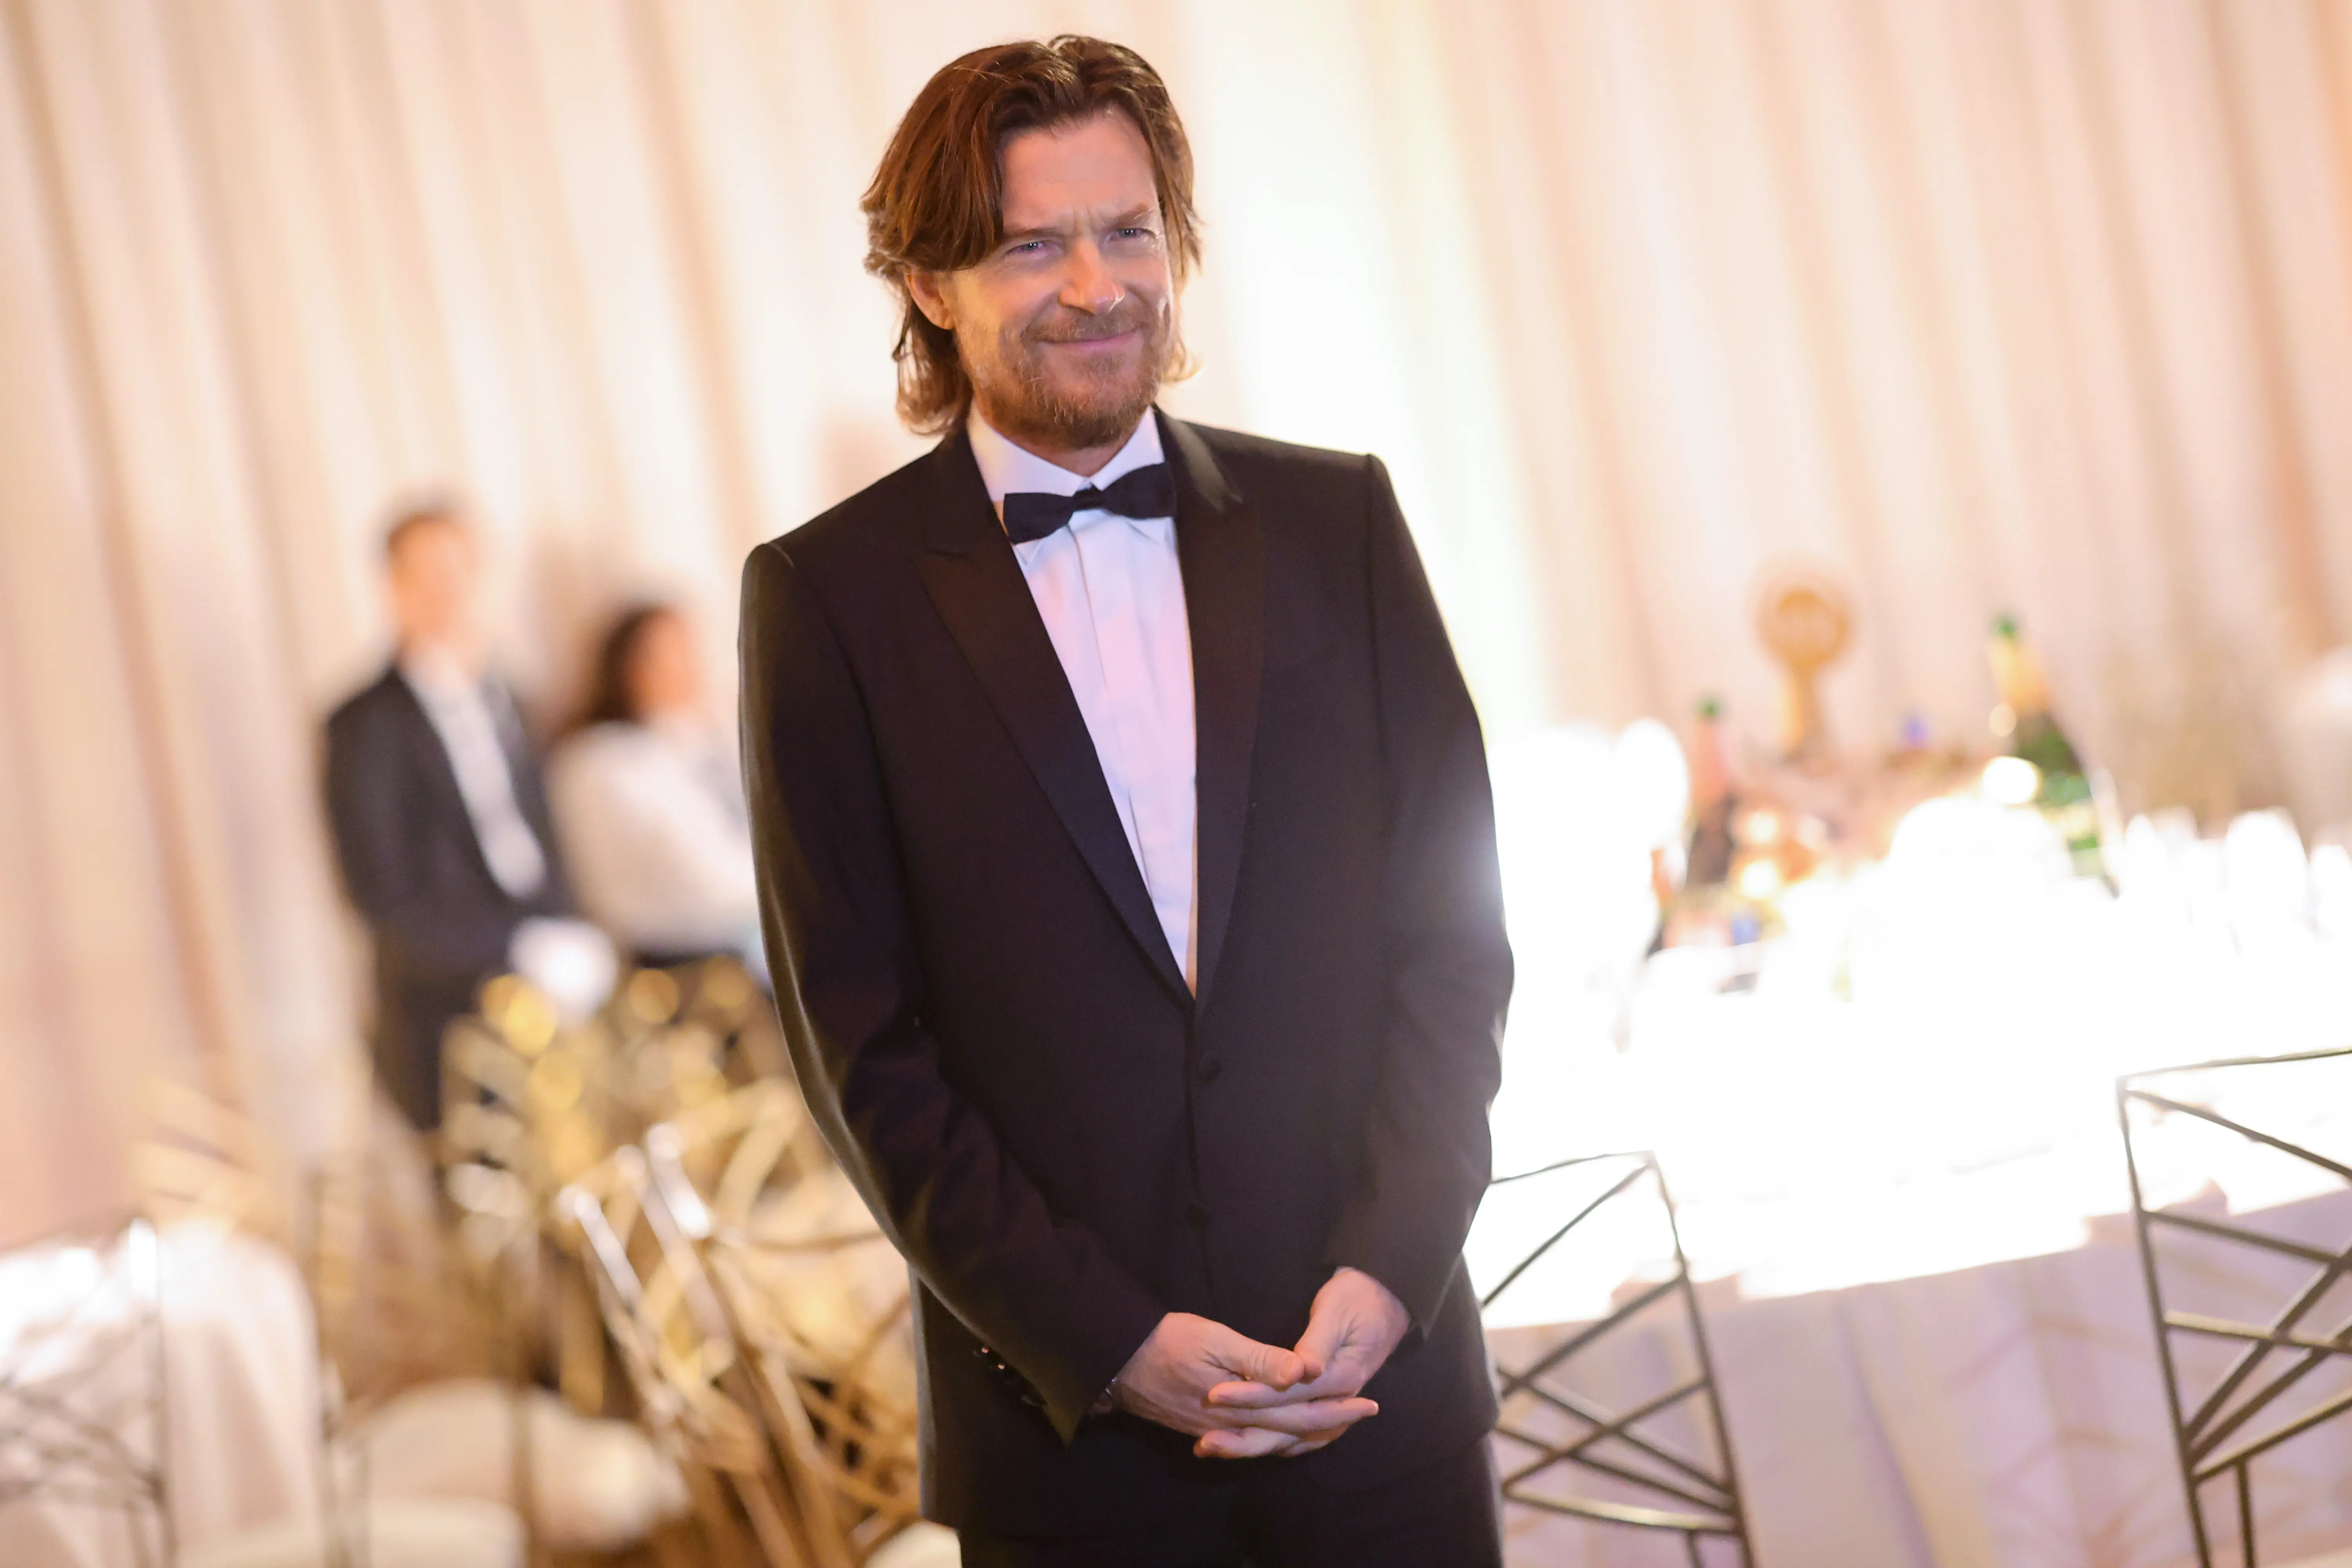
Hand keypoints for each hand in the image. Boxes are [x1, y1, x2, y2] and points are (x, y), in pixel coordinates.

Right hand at [1109, 1312, 1380, 1458]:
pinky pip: (1254, 1443)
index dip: (1336, 1407)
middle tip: (1367, 1412)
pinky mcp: (1207, 1432)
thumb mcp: (1213, 1339)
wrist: (1118, 1362)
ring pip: (1275, 1443)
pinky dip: (1279, 1441)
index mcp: (1242, 1405)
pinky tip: (1289, 1435)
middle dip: (1333, 1423)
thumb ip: (1257, 1359)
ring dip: (1310, 1435)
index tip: (1369, 1399)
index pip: (1300, 1411)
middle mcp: (1234, 1428)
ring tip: (1340, 1426)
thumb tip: (1300, 1372)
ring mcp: (1219, 1434)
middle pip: (1293, 1432)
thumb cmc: (1168, 1341)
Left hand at [1201, 1268, 1410, 1457]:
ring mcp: (1335, 1407)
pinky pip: (1298, 1435)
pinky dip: (1270, 1441)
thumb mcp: (1336, 1312)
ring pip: (1292, 1438)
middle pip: (1289, 1426)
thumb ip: (1317, 1342)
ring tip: (1211, 1448)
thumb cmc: (1356, 1298)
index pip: (1289, 1393)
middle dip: (1245, 1433)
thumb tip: (1304, 1370)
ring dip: (1253, 1445)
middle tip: (1205, 1440)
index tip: (1214, 1393)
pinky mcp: (1326, 1405)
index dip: (1252, 1394)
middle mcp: (1340, 1400)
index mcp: (1343, 1376)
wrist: (1383, 1301)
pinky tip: (1241, 1444)